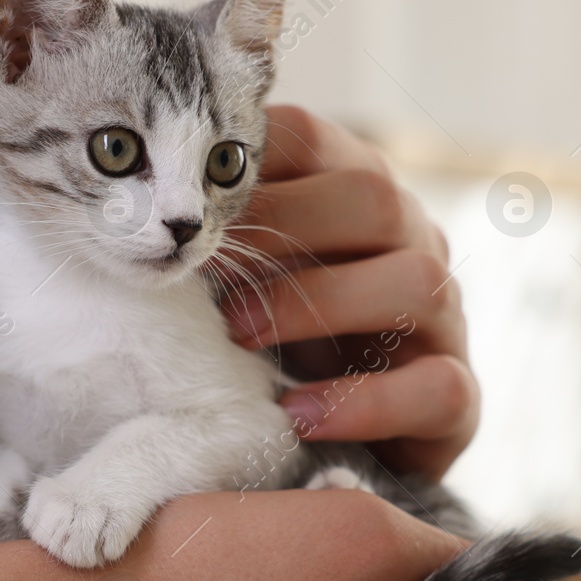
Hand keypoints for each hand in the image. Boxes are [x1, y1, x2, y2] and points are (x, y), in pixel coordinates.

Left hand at [221, 105, 478, 480]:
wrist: (358, 440)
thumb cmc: (289, 339)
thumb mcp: (252, 275)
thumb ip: (219, 232)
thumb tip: (125, 193)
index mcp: (358, 196)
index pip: (314, 141)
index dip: (251, 158)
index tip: (190, 197)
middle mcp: (413, 242)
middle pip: (376, 196)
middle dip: (286, 222)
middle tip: (209, 261)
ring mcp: (444, 317)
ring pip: (414, 281)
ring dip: (319, 303)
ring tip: (240, 336)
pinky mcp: (455, 394)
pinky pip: (435, 387)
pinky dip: (362, 401)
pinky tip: (297, 414)